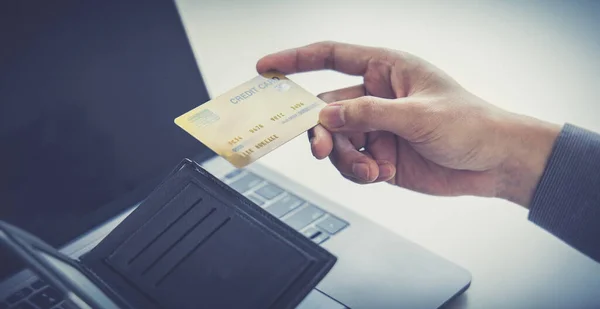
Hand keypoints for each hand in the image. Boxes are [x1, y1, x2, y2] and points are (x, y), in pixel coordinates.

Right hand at [257, 41, 560, 206]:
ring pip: (337, 141)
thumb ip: (370, 114)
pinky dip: (359, 171)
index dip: (295, 60)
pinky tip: (380, 172)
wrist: (493, 163)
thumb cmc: (471, 124)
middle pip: (326, 109)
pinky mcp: (379, 154)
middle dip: (322, 131)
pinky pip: (351, 162)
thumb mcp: (419, 114)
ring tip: (371, 169)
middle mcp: (376, 96)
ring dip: (347, 158)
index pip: (330, 57)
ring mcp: (376, 127)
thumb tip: (329, 116)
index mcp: (386, 69)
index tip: (266, 69)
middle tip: (323, 149)